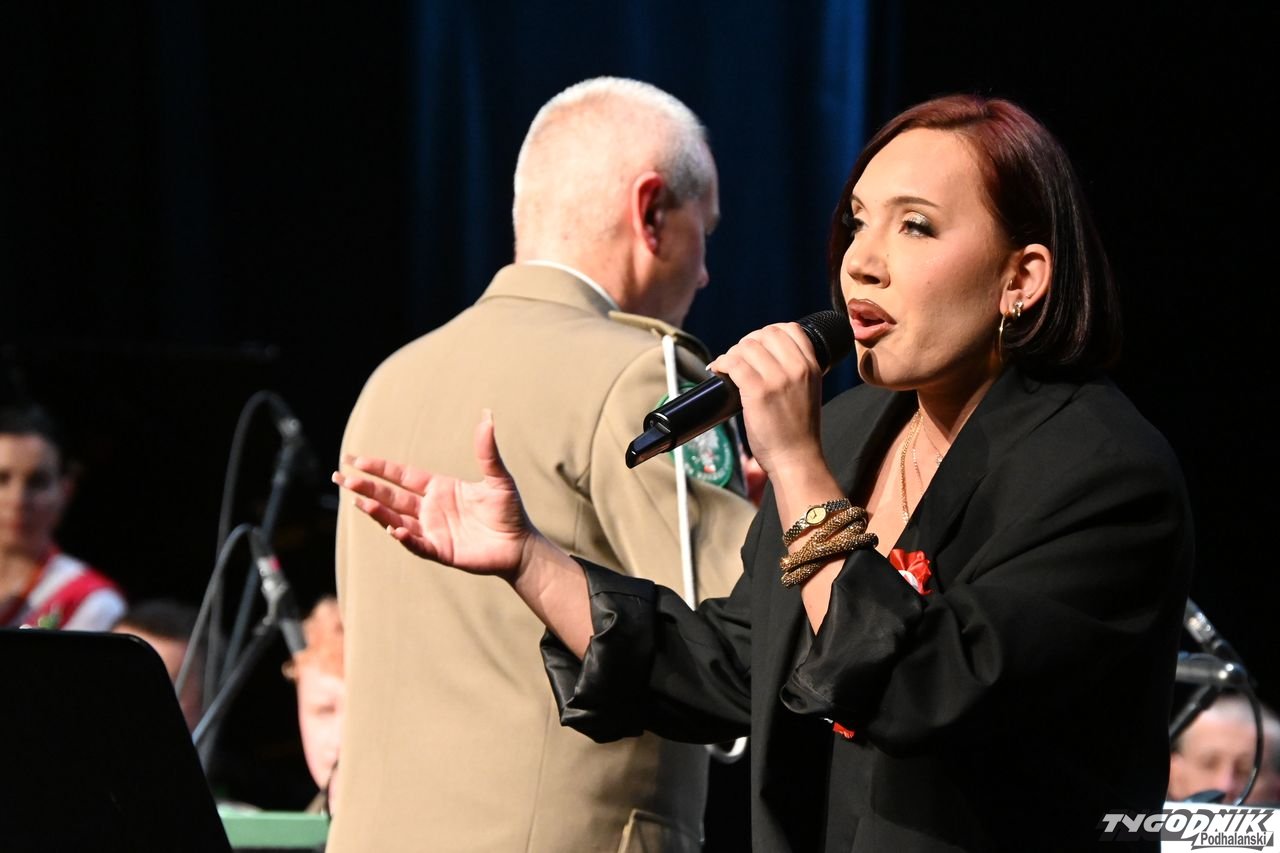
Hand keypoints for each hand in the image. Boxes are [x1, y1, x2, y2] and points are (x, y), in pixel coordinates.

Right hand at [332, 411, 533, 578]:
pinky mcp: (441, 551)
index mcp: (438, 488)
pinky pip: (418, 544)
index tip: (354, 459)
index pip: (401, 476)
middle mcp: (430, 509)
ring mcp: (433, 530)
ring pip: (397, 519)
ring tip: (359, 502)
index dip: (378, 468)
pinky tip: (394, 529)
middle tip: (340, 478)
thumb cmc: (509, 511)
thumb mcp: (498, 478)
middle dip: (365, 488)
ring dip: (378, 512)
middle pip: (391, 496)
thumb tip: (488, 415)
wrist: (521, 545)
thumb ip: (487, 451)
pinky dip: (405, 538)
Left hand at [708, 322, 824, 477]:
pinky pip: (733, 363)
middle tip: (739, 359)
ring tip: (728, 367)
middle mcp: (797, 368)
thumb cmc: (798, 432)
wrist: (797, 459)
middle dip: (747, 343)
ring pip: (746, 346)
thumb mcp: (808, 391)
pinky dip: (721, 363)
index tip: (757, 346)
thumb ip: (795, 371)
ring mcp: (777, 378)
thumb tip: (764, 355)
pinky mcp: (758, 391)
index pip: (790, 329)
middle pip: (765, 334)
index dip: (768, 334)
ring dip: (732, 354)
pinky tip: (718, 371)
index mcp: (812, 366)